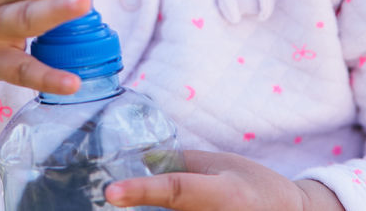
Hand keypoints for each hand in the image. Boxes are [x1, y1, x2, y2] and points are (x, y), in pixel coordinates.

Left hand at [105, 151, 345, 209]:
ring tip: (173, 196)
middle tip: (124, 195)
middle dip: (143, 204)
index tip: (111, 192)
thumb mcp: (220, 164)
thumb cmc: (253, 184)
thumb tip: (141, 159)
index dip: (141, 190)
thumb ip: (180, 163)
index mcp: (223, 193)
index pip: (176, 190)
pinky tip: (176, 205)